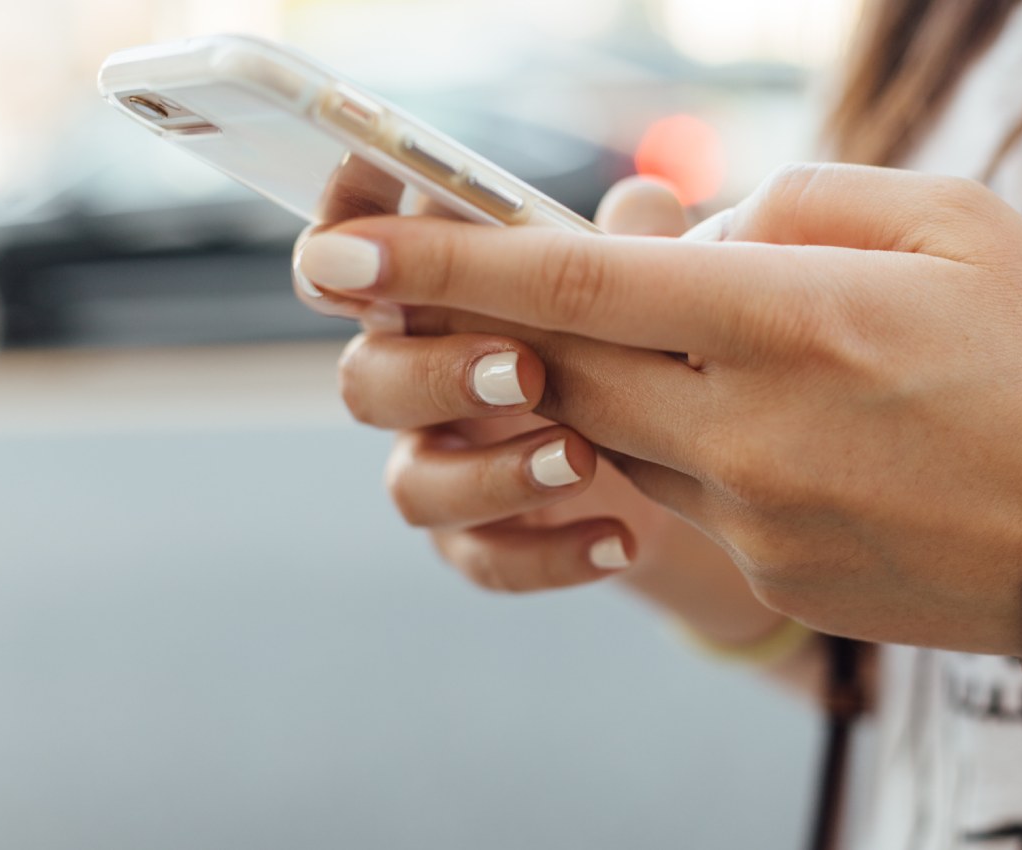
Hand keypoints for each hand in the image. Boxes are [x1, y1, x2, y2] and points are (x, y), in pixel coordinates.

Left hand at [296, 163, 1021, 655]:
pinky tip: (794, 428)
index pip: (577, 283)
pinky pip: (686, 493)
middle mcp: (755, 429)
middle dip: (506, 322)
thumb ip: (797, 202)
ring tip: (722, 346)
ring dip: (621, 378)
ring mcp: (758, 519)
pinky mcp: (773, 574)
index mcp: (798, 319)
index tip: (342, 252)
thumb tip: (686, 230)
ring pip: (617, 433)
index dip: (445, 262)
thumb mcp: (954, 220)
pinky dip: (695, 441)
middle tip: (489, 287)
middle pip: (564, 367)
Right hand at [301, 177, 761, 613]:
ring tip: (583, 460)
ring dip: (492, 473)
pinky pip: (483, 560)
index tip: (360, 242)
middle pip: (366, 379)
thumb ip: (633, 243)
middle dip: (436, 374)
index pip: (355, 261)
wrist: (682, 465)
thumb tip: (645, 202)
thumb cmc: (634, 340)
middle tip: (525, 370)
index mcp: (436, 297)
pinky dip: (550, 553)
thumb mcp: (644, 286)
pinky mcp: (478, 540)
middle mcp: (417, 379)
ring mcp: (442, 465)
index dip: (339, 244)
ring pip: (412, 485)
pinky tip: (620, 539)